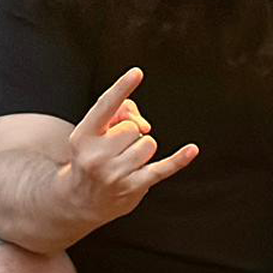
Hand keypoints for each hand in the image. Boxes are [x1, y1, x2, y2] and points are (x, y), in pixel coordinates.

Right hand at [65, 68, 198, 224]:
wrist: (80, 199)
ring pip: (148, 143)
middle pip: (133, 127)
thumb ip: (121, 113)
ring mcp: (115, 174)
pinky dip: (179, 159)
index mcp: (84, 135)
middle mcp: (96, 156)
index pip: (105, 107)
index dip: (122, 88)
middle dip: (129, 134)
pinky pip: (162, 168)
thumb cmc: (93, 154)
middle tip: (116, 148)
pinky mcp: (134, 187)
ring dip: (141, 149)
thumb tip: (144, 126)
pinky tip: (192, 150)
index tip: (137, 72)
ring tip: (125, 161)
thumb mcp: (96, 131)